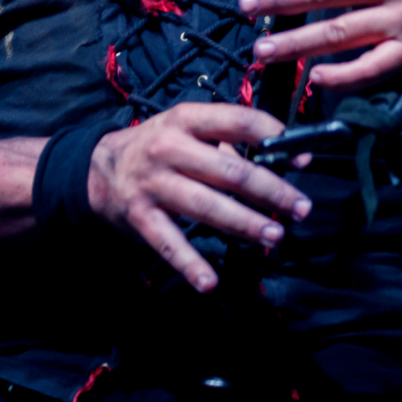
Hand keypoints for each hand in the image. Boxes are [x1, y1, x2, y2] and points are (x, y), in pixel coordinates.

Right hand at [86, 102, 311, 292]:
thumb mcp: (186, 128)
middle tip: (300, 208)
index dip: (273, 137)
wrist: (98, 167)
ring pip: (207, 206)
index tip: (302, 157)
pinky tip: (210, 282)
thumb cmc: (158, 146)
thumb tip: (281, 157)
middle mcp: (168, 148)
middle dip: (270, 191)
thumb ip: (227, 140)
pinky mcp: (140, 216)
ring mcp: (153, 184)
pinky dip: (189, 264)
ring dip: (244, 224)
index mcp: (186, 119)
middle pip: (229, 170)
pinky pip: (169, 243)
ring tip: (274, 236)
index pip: (237, 121)